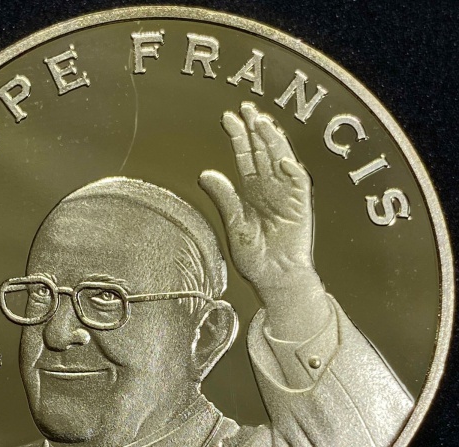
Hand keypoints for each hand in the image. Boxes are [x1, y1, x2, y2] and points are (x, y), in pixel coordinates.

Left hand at [200, 102, 327, 338]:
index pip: (246, 157)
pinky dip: (292, 171)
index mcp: (254, 192)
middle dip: (255, 130)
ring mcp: (287, 195)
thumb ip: (224, 197)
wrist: (275, 277)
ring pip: (281, 160)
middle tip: (246, 108)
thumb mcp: (234, 224)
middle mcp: (270, 189)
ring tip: (261, 123)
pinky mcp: (301, 207)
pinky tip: (282, 159)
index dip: (238, 137)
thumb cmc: (256, 256)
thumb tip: (206, 174)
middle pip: (263, 152)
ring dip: (273, 142)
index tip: (228, 118)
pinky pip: (299, 184)